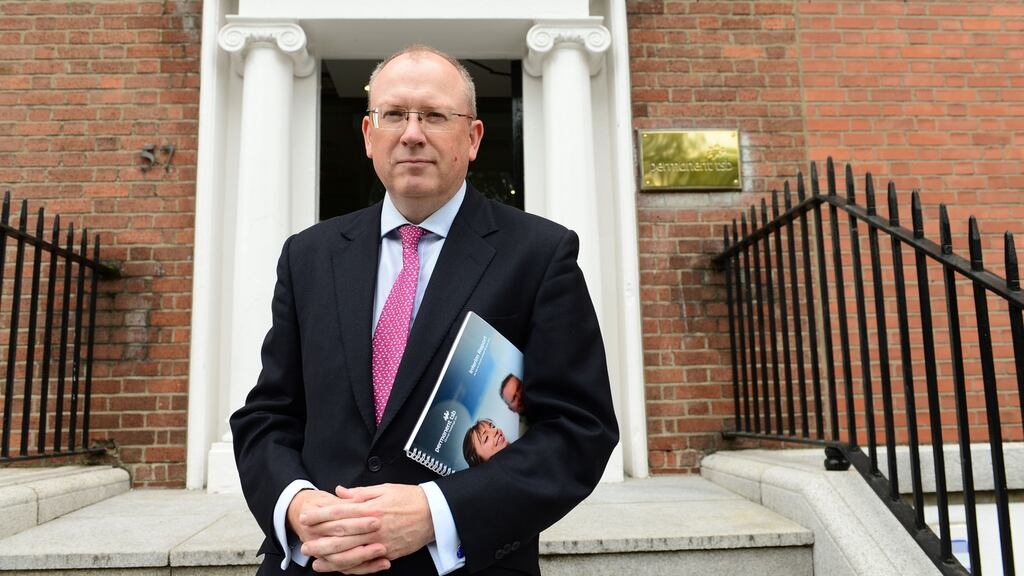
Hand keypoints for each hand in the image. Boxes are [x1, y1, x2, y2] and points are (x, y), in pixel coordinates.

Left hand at [299, 484, 434, 573]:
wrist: (434, 513)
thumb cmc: (410, 499)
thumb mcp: (384, 489)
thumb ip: (360, 493)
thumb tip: (340, 492)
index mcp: (371, 508)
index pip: (339, 511)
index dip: (320, 515)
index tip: (306, 517)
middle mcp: (373, 526)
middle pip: (341, 535)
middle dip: (320, 540)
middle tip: (304, 544)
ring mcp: (380, 542)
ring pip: (350, 552)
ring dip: (331, 557)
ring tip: (315, 560)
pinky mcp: (388, 552)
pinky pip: (366, 562)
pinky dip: (351, 566)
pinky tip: (340, 568)